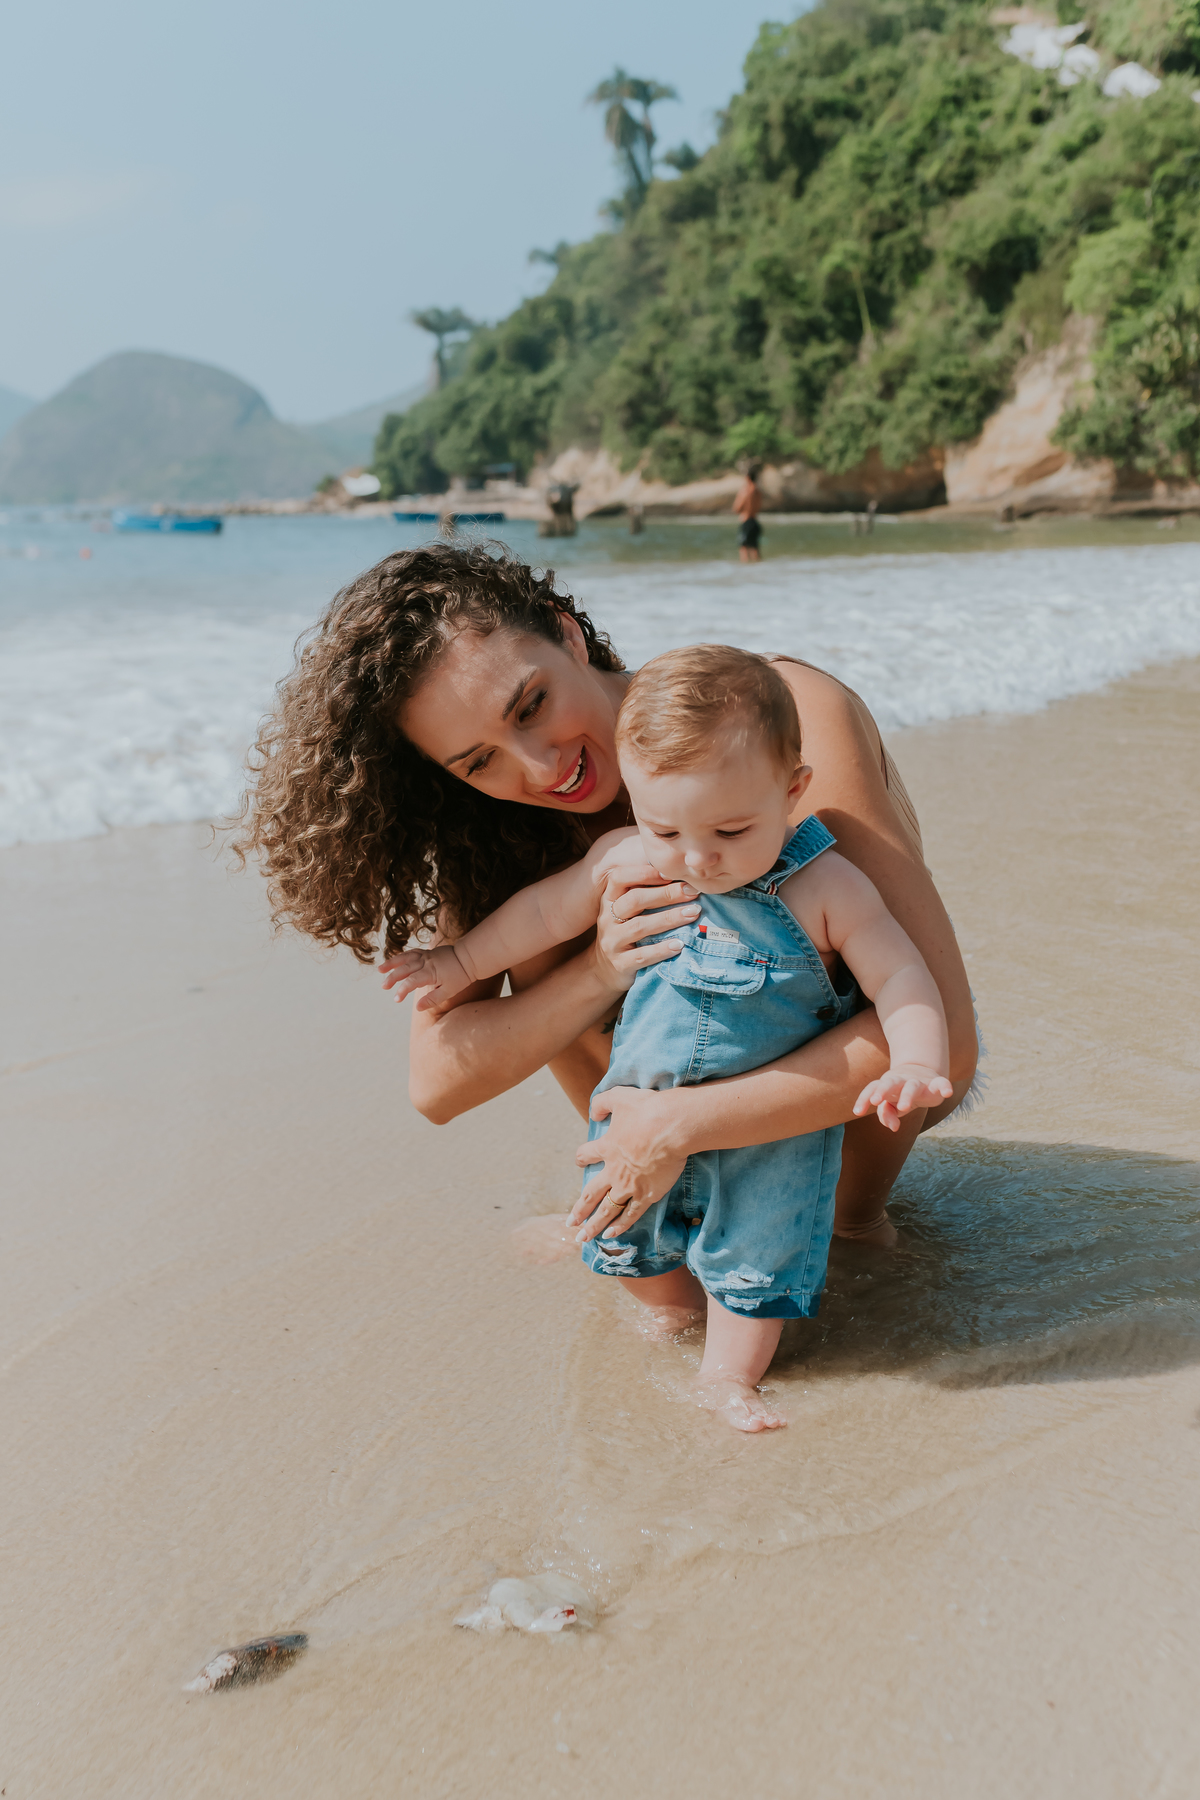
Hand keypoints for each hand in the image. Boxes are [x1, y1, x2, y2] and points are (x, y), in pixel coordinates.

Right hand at [379, 944, 469, 1010]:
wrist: (469, 958)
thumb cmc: (461, 976)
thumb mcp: (449, 991)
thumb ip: (432, 999)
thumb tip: (417, 1008)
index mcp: (431, 972)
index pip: (412, 981)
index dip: (402, 990)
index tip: (396, 999)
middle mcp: (426, 962)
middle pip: (405, 969)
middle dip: (392, 977)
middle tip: (383, 986)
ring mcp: (426, 955)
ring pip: (405, 958)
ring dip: (392, 963)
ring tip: (380, 969)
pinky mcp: (427, 952)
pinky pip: (411, 952)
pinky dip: (402, 956)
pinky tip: (395, 961)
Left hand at [569, 1086, 688, 1241]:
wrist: (671, 1127)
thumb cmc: (647, 1109)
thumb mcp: (619, 1097)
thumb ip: (603, 1102)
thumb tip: (593, 1112)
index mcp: (606, 1147)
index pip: (586, 1155)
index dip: (582, 1158)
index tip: (579, 1161)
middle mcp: (613, 1170)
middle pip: (591, 1194)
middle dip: (579, 1210)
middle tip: (570, 1224)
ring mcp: (629, 1185)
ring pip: (607, 1210)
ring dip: (593, 1225)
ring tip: (583, 1238)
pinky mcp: (647, 1194)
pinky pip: (630, 1215)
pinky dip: (620, 1225)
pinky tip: (610, 1235)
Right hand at [592, 864, 698, 991]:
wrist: (604, 971)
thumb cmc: (625, 933)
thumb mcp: (626, 911)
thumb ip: (644, 893)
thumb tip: (680, 875)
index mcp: (609, 900)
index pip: (620, 878)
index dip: (644, 873)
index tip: (671, 873)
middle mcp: (607, 918)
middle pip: (634, 900)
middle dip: (666, 894)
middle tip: (693, 891)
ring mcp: (611, 942)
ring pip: (639, 927)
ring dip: (669, 918)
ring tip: (693, 913)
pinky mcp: (619, 964)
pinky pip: (642, 956)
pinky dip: (662, 949)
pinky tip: (680, 945)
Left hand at [853, 1065, 953, 1131]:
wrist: (924, 1072)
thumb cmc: (901, 1092)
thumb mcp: (892, 1105)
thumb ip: (887, 1115)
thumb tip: (893, 1127)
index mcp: (886, 1083)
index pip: (872, 1088)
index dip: (863, 1099)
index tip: (857, 1112)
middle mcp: (901, 1080)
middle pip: (889, 1082)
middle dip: (882, 1090)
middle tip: (876, 1100)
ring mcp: (919, 1081)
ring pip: (912, 1086)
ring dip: (907, 1095)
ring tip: (903, 1107)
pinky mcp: (936, 1083)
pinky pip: (941, 1083)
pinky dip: (945, 1086)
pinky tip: (948, 1093)